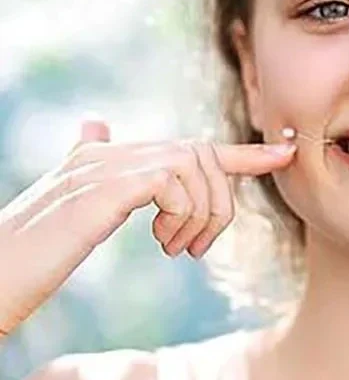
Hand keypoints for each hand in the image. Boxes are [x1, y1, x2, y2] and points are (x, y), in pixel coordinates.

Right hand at [0, 117, 295, 337]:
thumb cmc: (32, 254)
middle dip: (219, 201)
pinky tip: (162, 243)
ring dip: (201, 214)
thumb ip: (93, 169)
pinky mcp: (104, 187)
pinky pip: (173, 183)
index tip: (285, 153)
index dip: (242, 154)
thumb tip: (94, 125)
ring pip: (195, 167)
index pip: (189, 148)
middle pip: (202, 155)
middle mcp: (110, 154)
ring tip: (177, 249)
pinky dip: (182, 215)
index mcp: (110, 159)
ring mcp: (105, 166)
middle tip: (198, 246)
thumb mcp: (73, 210)